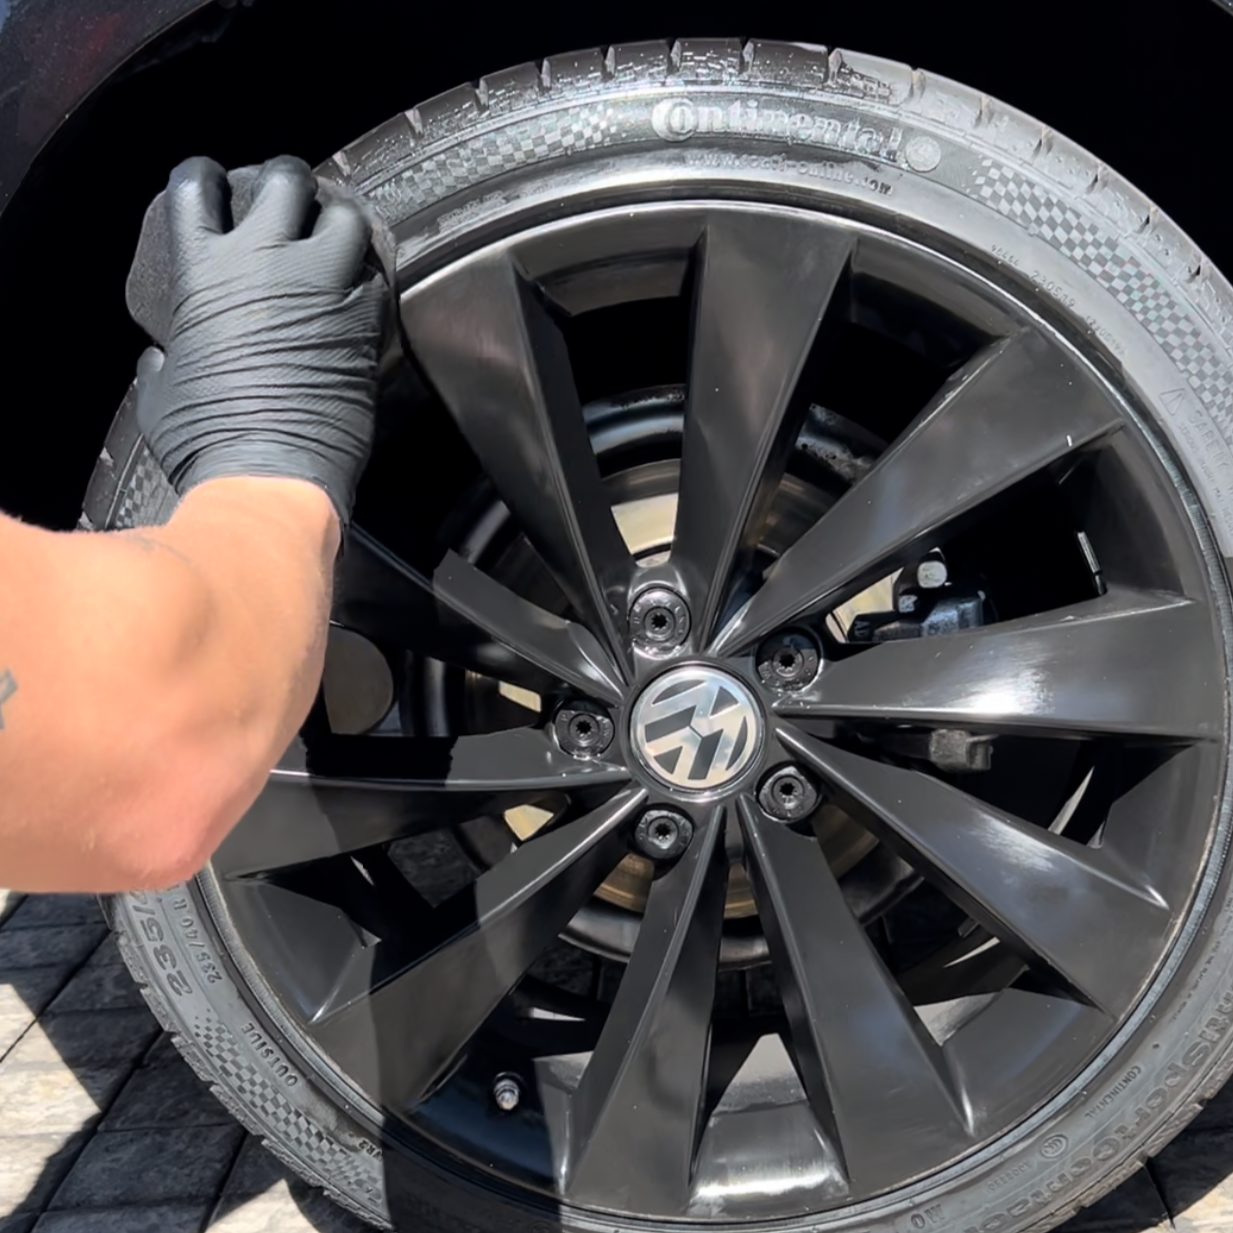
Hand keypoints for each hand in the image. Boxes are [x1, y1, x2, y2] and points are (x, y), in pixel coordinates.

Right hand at [129, 155, 386, 526]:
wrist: (271, 472)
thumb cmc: (207, 440)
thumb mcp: (163, 393)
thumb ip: (164, 363)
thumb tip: (160, 359)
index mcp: (203, 270)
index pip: (196, 186)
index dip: (206, 177)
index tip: (215, 182)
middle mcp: (265, 262)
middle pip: (284, 178)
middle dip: (289, 180)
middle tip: (293, 195)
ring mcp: (323, 286)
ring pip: (347, 214)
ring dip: (343, 218)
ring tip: (339, 232)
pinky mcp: (367, 320)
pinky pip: (378, 275)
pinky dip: (372, 274)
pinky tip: (365, 286)